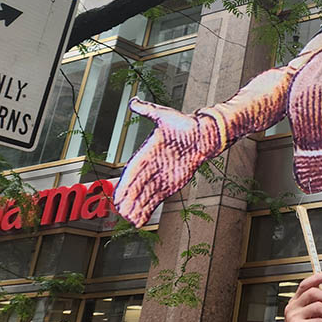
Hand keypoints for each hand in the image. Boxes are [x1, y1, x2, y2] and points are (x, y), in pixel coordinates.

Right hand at [113, 99, 220, 225]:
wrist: (205, 134)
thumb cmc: (186, 124)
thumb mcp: (164, 116)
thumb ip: (147, 110)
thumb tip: (133, 101)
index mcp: (147, 152)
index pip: (132, 171)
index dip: (125, 184)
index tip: (116, 195)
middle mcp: (152, 166)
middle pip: (137, 187)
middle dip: (128, 199)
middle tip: (120, 211)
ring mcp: (161, 176)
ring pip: (145, 196)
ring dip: (137, 207)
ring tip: (129, 220)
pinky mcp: (171, 183)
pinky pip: (157, 199)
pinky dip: (148, 209)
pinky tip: (140, 220)